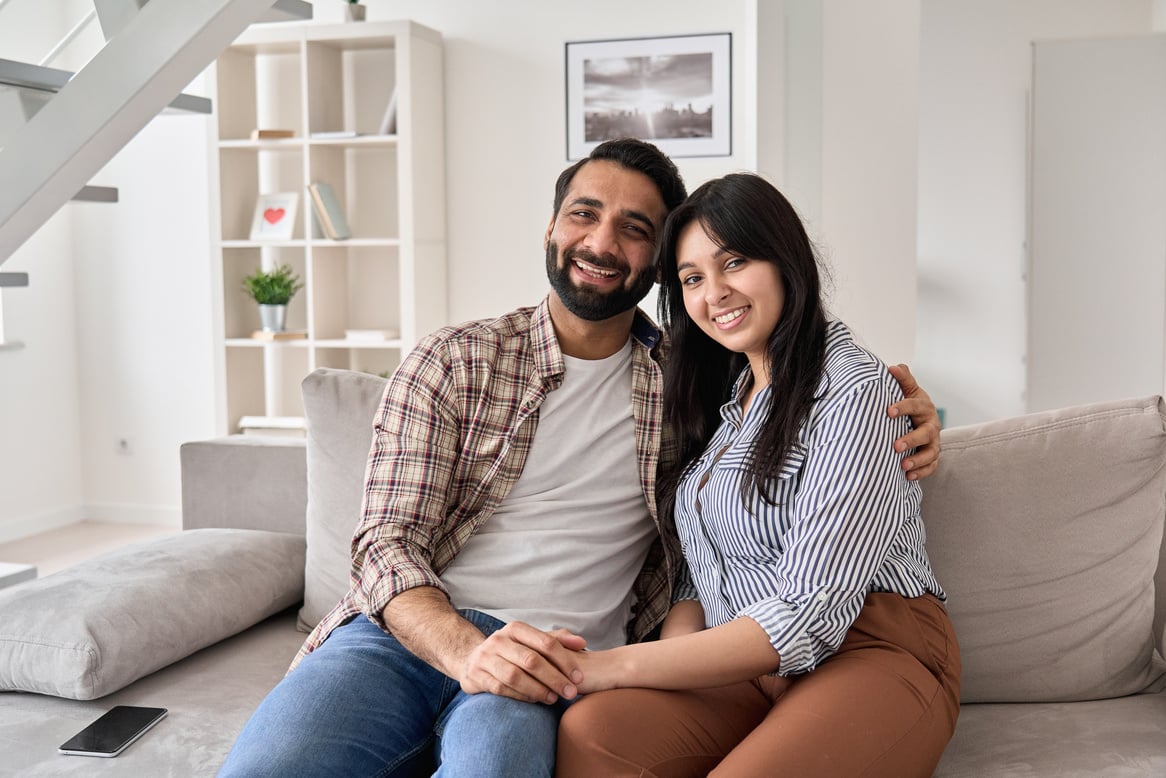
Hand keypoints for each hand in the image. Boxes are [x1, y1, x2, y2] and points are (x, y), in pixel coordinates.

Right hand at [458, 621, 585, 703]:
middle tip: (571, 693)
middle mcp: (499, 640)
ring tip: (554, 699)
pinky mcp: (477, 676)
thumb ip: (557, 641)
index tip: (579, 678)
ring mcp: (486, 658)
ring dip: (538, 689)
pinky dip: (521, 696)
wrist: (472, 659)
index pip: (546, 643)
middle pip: (531, 660)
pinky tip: (535, 701)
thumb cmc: (511, 651)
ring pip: (515, 676)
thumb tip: (581, 643)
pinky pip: (501, 689)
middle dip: (554, 678)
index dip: (565, 661)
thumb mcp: (531, 641)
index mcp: (516, 629)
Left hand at [887, 363, 940, 480]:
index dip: (902, 407)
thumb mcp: (908, 390)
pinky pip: (931, 467)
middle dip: (911, 440)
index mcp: (924, 407)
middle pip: (925, 433)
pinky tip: (908, 476)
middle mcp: (932, 425)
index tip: (888, 411)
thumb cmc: (912, 405)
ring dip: (917, 460)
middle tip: (895, 446)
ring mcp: (933, 442)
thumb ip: (903, 379)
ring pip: (931, 453)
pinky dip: (921, 472)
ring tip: (903, 466)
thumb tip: (893, 366)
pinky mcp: (933, 457)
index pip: (915, 406)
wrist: (923, 420)